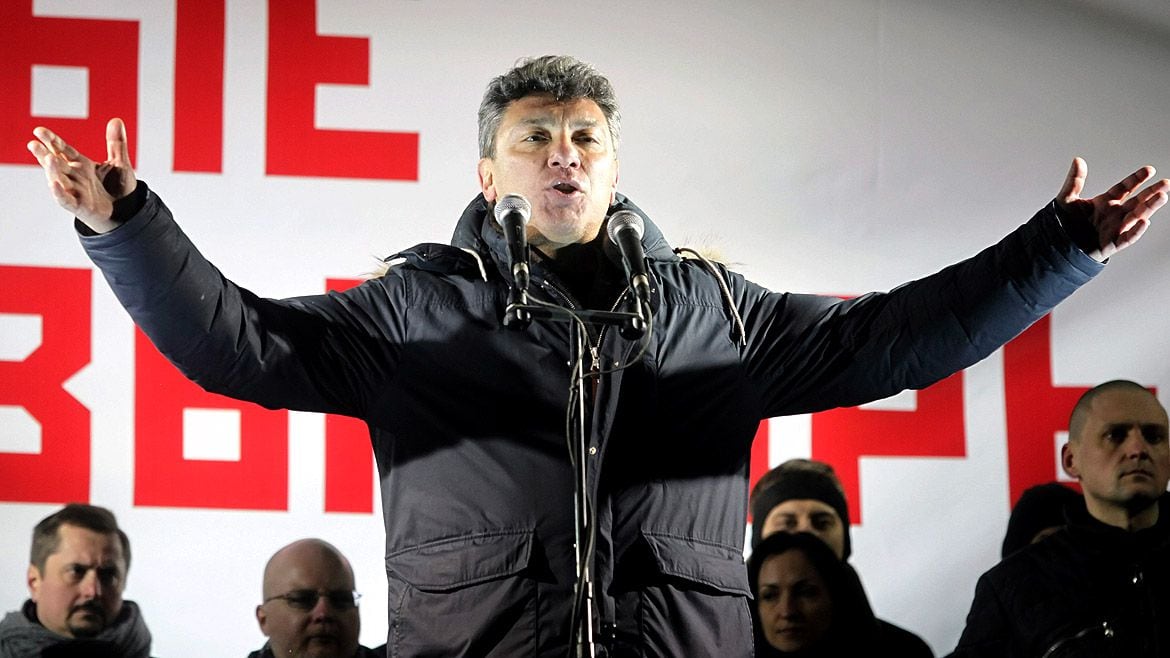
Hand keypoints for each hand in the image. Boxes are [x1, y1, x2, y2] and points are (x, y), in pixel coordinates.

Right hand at [27, 117, 137, 233]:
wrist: (127, 212)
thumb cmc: (119, 188)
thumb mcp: (119, 163)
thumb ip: (116, 143)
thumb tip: (117, 120)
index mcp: (81, 164)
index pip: (63, 149)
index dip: (52, 141)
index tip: (40, 131)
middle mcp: (74, 176)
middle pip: (56, 162)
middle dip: (44, 153)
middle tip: (33, 143)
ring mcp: (75, 191)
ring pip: (58, 179)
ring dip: (52, 170)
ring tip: (48, 158)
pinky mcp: (79, 205)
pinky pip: (66, 199)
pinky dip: (59, 192)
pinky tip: (54, 183)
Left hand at [1056, 157, 1168, 261]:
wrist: (1055, 246)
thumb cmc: (1062, 224)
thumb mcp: (1066, 199)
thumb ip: (1074, 181)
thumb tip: (1078, 160)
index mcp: (1104, 203)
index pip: (1125, 188)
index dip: (1136, 179)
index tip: (1149, 170)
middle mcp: (1113, 215)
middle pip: (1136, 201)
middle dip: (1151, 192)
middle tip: (1165, 183)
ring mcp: (1113, 229)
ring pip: (1136, 217)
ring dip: (1149, 207)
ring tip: (1162, 196)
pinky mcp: (1110, 244)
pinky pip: (1126, 238)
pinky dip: (1136, 231)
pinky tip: (1145, 221)